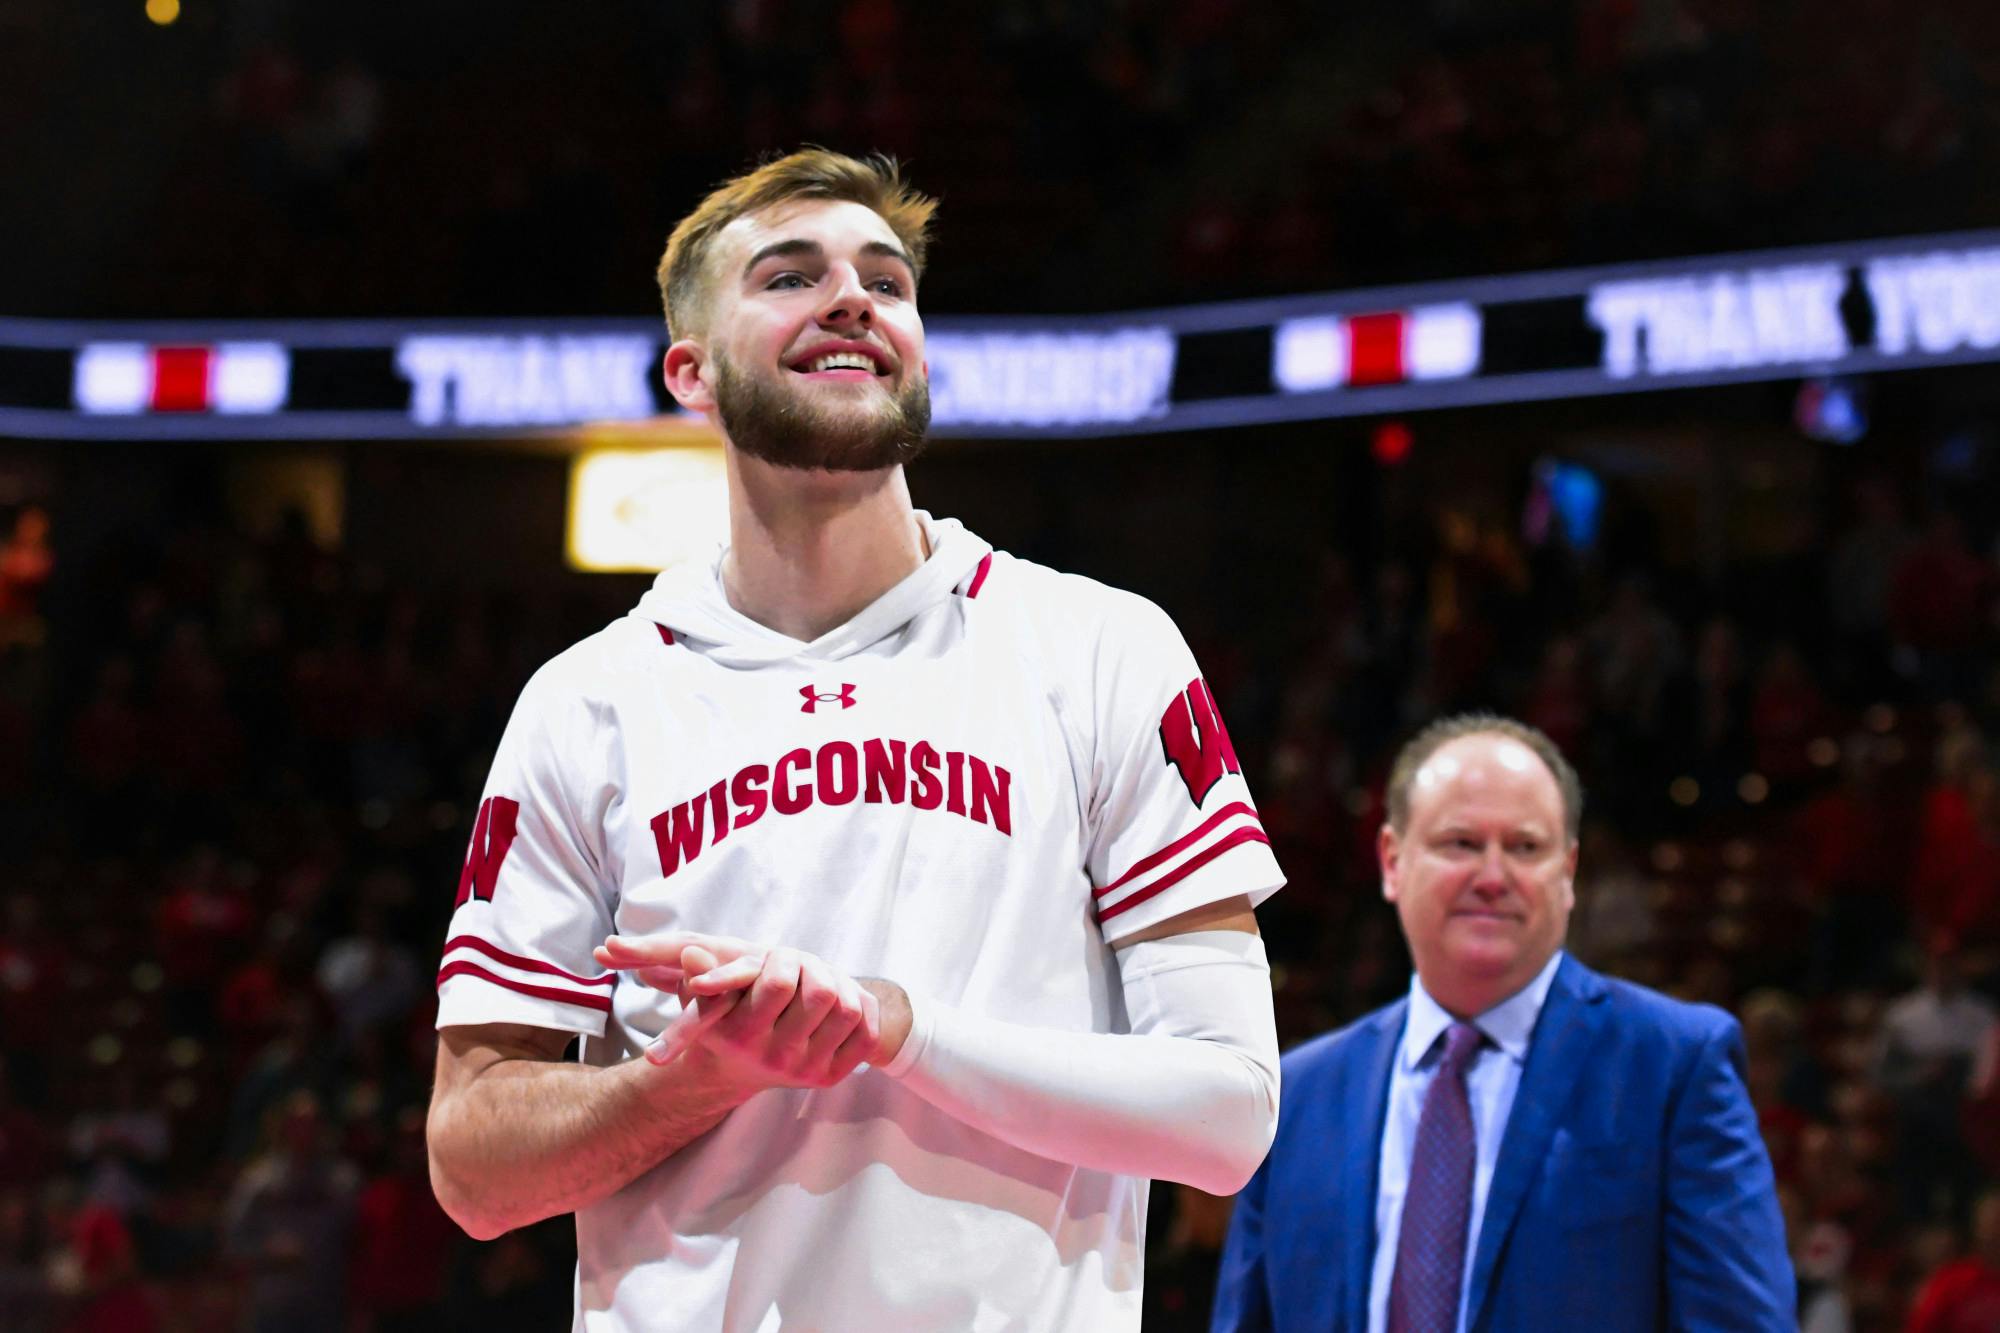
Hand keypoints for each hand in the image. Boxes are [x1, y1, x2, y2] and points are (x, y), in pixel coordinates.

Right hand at [596, 934, 880, 1091]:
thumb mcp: (703, 989)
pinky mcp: (831, 1077)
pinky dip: (858, 1010)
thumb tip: (671, 952)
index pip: (778, 981)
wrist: (749, 1063)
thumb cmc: (724, 1016)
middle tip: (800, 966)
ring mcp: (805, 1071)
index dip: (781, 960)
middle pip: (820, 991)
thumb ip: (693, 967)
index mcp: (739, 1034)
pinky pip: (865, 1032)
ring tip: (818, 983)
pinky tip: (840, 1006)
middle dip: (813, 968)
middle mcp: (773, 1059)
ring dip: (838, 985)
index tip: (776, 957)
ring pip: (846, 1007)